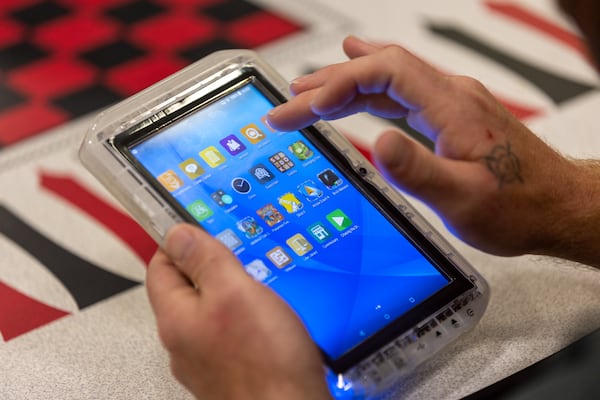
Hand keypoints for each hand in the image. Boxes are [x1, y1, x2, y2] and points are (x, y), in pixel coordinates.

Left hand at [146, 224, 330, 399]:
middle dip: (211, 266)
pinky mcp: (232, 369)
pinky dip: (244, 317)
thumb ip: (204, 260)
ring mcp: (208, 359)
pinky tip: (267, 317)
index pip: (160, 266)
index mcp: (177, 319)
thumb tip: (178, 234)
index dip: (178, 242)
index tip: (199, 228)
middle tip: (237, 254)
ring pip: (211, 311)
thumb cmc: (265, 362)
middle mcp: (186, 342)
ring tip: (257, 284)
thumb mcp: (235, 292)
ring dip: (231, 292)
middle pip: (186, 289)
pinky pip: (230, 331)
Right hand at [268, 36, 596, 261]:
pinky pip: (401, 93)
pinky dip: (368, 92)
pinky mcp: (451, 116)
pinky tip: (355, 93)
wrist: (558, 206)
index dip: (338, 83)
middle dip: (328, 83)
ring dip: (345, 84)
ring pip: (388, 78)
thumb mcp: (463, 198)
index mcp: (453, 107)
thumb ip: (417, 170)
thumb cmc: (520, 205)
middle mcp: (451, 95)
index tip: (304, 105)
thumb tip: (377, 143)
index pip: (385, 72)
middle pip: (379, 69)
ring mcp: (452, 103)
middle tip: (289, 100)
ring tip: (307, 93)